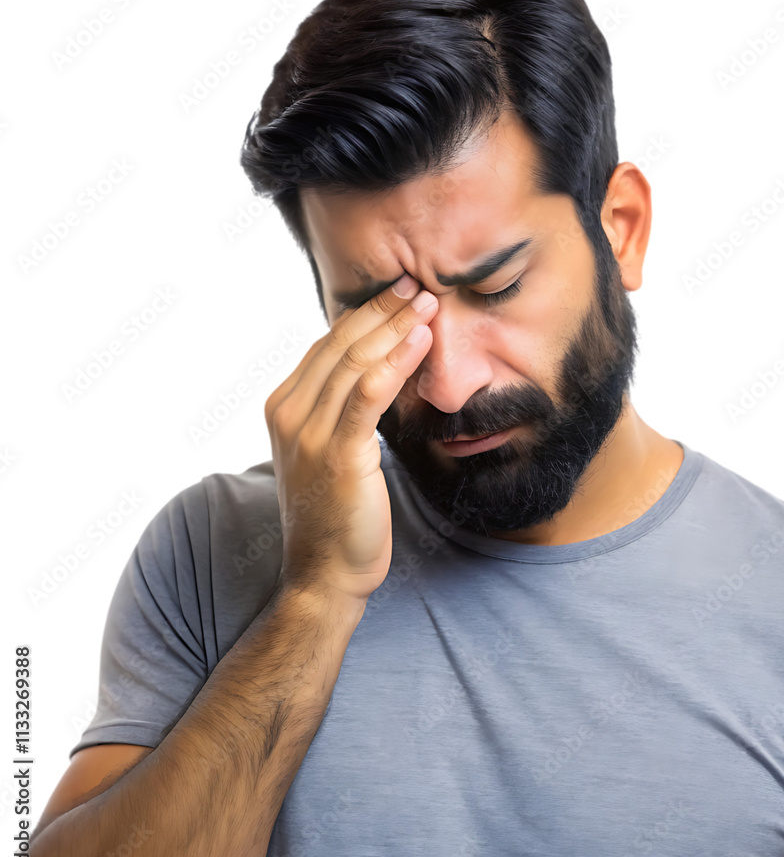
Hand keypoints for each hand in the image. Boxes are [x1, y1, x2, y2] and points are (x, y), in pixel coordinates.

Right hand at [264, 275, 437, 601]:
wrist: (324, 574)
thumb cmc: (333, 514)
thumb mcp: (326, 451)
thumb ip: (338, 411)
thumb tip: (372, 373)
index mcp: (283, 407)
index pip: (326, 345)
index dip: (363, 314)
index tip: (396, 291)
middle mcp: (289, 413)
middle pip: (339, 344)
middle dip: (381, 309)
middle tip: (416, 283)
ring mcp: (310, 434)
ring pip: (355, 361)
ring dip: (394, 326)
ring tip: (427, 301)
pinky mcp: (340, 455)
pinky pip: (369, 394)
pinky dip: (395, 361)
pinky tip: (419, 340)